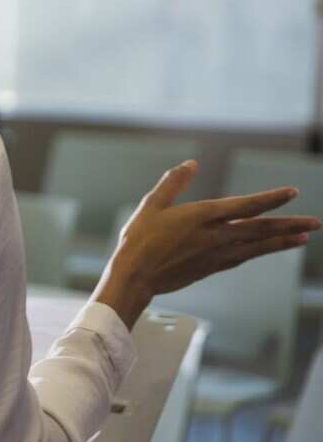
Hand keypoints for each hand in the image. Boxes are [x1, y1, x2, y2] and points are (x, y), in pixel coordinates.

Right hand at [94, 160, 320, 328]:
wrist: (136, 276)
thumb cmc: (139, 239)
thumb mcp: (151, 205)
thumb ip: (173, 183)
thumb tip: (191, 164)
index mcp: (202, 217)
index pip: (246, 206)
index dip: (271, 198)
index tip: (292, 192)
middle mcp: (215, 236)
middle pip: (260, 229)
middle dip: (290, 225)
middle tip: (315, 223)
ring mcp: (216, 255)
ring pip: (257, 246)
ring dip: (282, 242)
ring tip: (303, 238)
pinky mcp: (212, 268)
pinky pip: (242, 257)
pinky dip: (259, 251)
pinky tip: (266, 250)